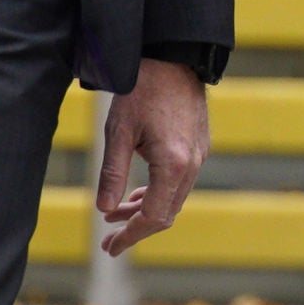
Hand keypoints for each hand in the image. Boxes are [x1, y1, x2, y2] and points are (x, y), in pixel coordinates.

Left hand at [97, 58, 209, 254]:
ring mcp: (199, 154)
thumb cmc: (141, 90)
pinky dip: (158, 192)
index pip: (155, 216)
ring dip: (146, 209)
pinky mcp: (199, 145)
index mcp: (173, 163)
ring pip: (174, 197)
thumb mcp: (118, 132)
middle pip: (167, 212)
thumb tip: (104, 209)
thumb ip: (112, 173)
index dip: (132, 235)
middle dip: (137, 227)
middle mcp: (192, 163)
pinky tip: (138, 191)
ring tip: (115, 213)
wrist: (172, 57)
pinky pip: (180, 181)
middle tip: (109, 239)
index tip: (111, 247)